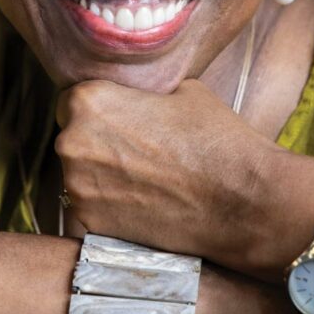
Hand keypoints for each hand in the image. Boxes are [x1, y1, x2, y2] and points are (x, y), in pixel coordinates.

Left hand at [54, 78, 293, 278]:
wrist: (241, 202)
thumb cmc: (216, 140)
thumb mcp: (180, 90)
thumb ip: (140, 92)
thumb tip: (130, 95)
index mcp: (89, 101)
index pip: (72, 99)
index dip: (97, 109)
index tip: (120, 119)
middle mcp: (72, 143)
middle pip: (72, 137)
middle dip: (96, 141)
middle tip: (135, 149)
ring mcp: (78, 187)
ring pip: (79, 173)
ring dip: (100, 174)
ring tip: (143, 177)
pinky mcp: (89, 223)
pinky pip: (90, 205)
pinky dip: (109, 204)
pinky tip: (143, 200)